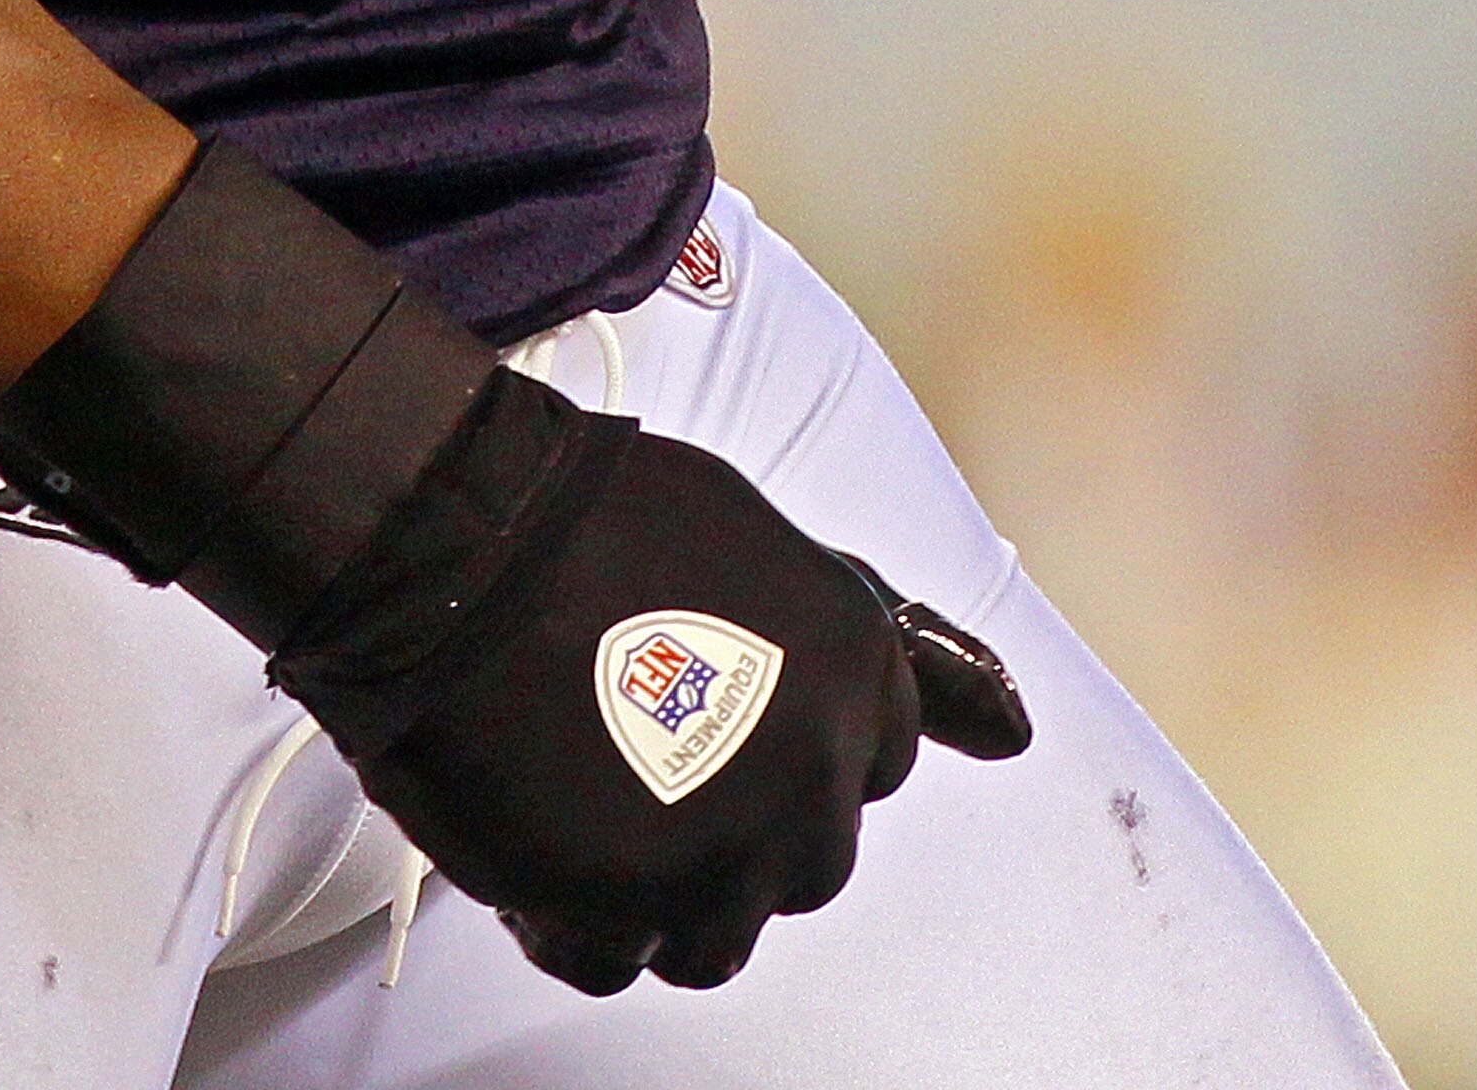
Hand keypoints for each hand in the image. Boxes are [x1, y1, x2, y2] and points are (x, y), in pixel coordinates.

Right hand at [272, 378, 1023, 993]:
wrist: (459, 534)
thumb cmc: (594, 515)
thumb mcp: (769, 543)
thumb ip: (889, 645)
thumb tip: (1017, 730)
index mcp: (858, 676)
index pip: (880, 761)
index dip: (794, 733)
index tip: (736, 709)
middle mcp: (815, 774)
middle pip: (804, 858)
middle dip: (731, 816)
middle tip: (640, 739)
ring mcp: (728, 850)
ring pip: (720, 933)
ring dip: (658, 881)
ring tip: (586, 790)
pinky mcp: (633, 906)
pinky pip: (621, 962)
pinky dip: (576, 916)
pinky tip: (537, 827)